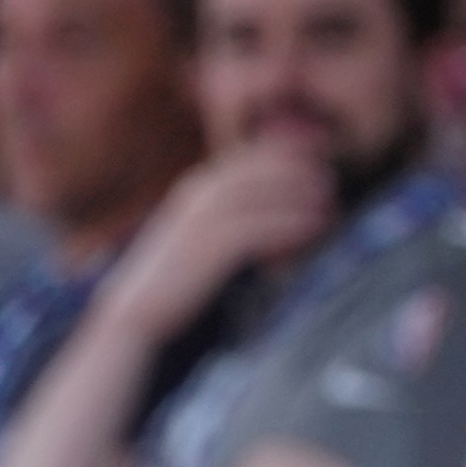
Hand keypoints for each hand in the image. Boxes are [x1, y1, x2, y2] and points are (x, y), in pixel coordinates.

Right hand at [104, 133, 341, 344]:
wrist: (136, 311)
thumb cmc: (174, 279)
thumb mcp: (198, 238)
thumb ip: (228, 220)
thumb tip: (271, 214)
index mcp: (193, 191)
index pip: (244, 160)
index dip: (282, 156)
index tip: (316, 159)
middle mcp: (195, 198)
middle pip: (255, 171)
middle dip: (295, 171)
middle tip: (329, 179)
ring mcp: (199, 222)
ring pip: (257, 196)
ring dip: (297, 195)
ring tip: (328, 202)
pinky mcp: (206, 249)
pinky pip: (255, 228)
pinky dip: (287, 224)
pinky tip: (312, 226)